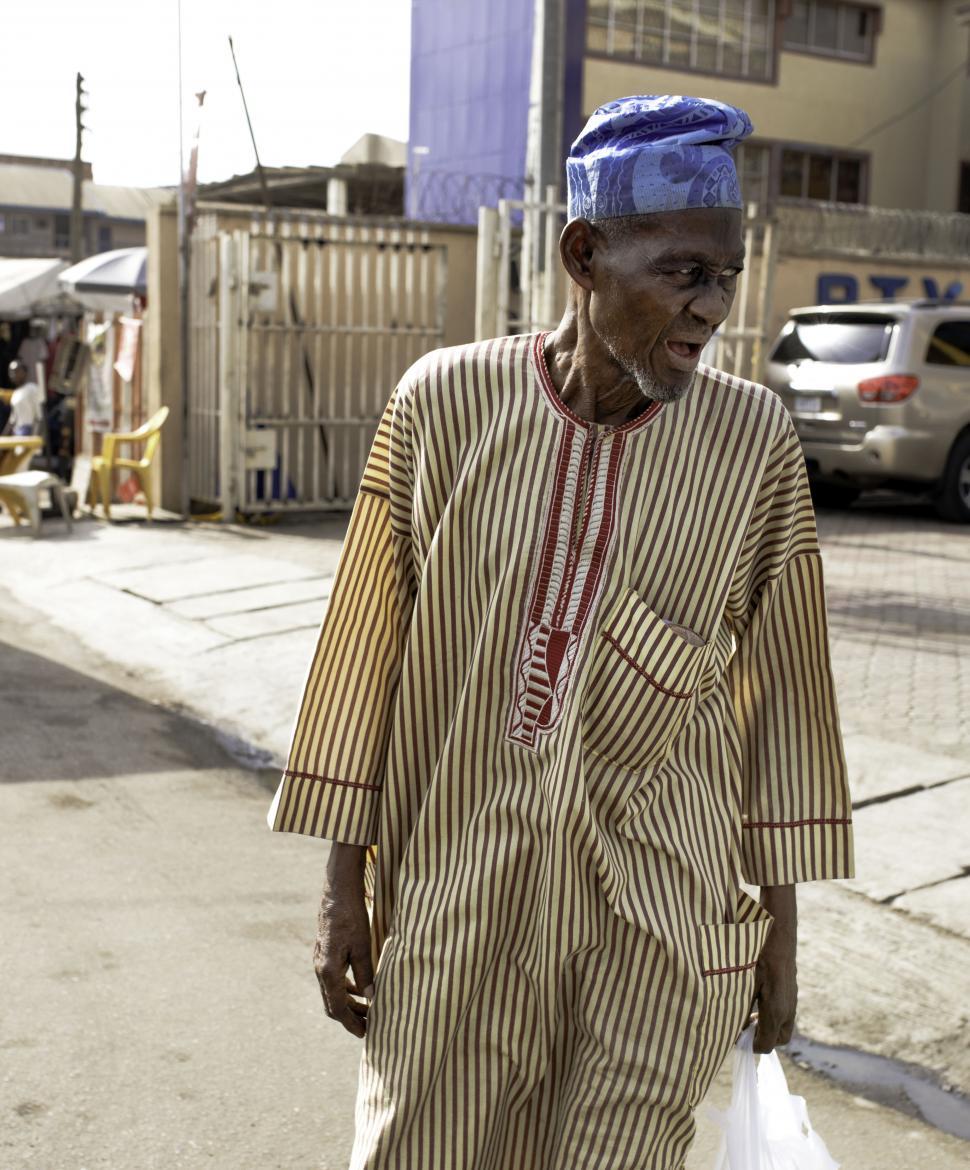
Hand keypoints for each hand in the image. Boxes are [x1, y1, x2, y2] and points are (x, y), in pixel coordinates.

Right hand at [313, 843, 372, 1037]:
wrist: (337, 891)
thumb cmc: (351, 916)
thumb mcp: (362, 946)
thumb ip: (366, 974)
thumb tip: (372, 1000)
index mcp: (328, 971)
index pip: (338, 1008)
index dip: (351, 1023)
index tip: (364, 1035)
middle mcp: (320, 968)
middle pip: (332, 1004)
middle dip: (350, 1018)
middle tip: (368, 1027)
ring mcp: (320, 960)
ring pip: (332, 992)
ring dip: (348, 1004)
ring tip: (367, 1011)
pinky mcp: (324, 952)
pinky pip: (333, 979)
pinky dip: (346, 989)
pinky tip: (361, 988)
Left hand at [751, 884, 796, 1053]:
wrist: (779, 933)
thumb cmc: (758, 955)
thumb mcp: (743, 980)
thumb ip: (740, 1006)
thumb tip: (734, 1026)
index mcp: (775, 1011)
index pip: (766, 1045)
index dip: (749, 1046)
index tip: (735, 1039)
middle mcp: (788, 1010)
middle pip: (779, 1040)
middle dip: (762, 1040)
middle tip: (744, 1030)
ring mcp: (792, 1000)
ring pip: (784, 1027)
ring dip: (768, 1027)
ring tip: (749, 1015)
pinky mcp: (793, 991)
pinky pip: (786, 1013)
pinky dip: (773, 1015)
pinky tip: (758, 1000)